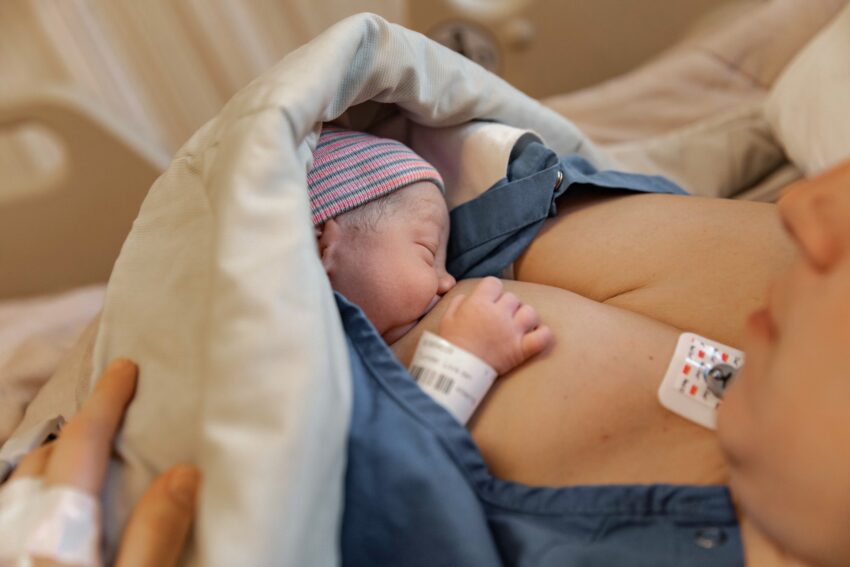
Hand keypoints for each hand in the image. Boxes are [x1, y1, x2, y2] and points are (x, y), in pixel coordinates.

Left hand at [10, 358, 199, 566]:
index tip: (125, 368)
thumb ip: (156, 534)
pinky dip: (36, 495)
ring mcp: (8, 548)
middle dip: (78, 429)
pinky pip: (14, 516)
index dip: (106, 402)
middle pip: (42, 459)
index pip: (81, 446)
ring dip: (53, 462)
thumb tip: (185, 473)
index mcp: (59, 530)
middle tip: (115, 415)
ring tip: (87, 457)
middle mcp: (21, 532)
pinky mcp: (10, 561)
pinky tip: (58, 510)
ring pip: (20, 488)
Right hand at [437, 277, 552, 373]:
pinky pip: (543, 337)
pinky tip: (537, 335)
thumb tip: (470, 297)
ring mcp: (512, 331)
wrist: (457, 371)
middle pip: (512, 298)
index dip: (491, 290)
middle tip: (499, 318)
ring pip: (530, 312)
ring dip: (525, 317)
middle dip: (506, 306)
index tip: (489, 300)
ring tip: (518, 325)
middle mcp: (498, 314)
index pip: (494, 283)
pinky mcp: (521, 349)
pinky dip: (543, 335)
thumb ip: (459, 302)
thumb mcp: (447, 318)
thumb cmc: (451, 344)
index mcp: (479, 303)